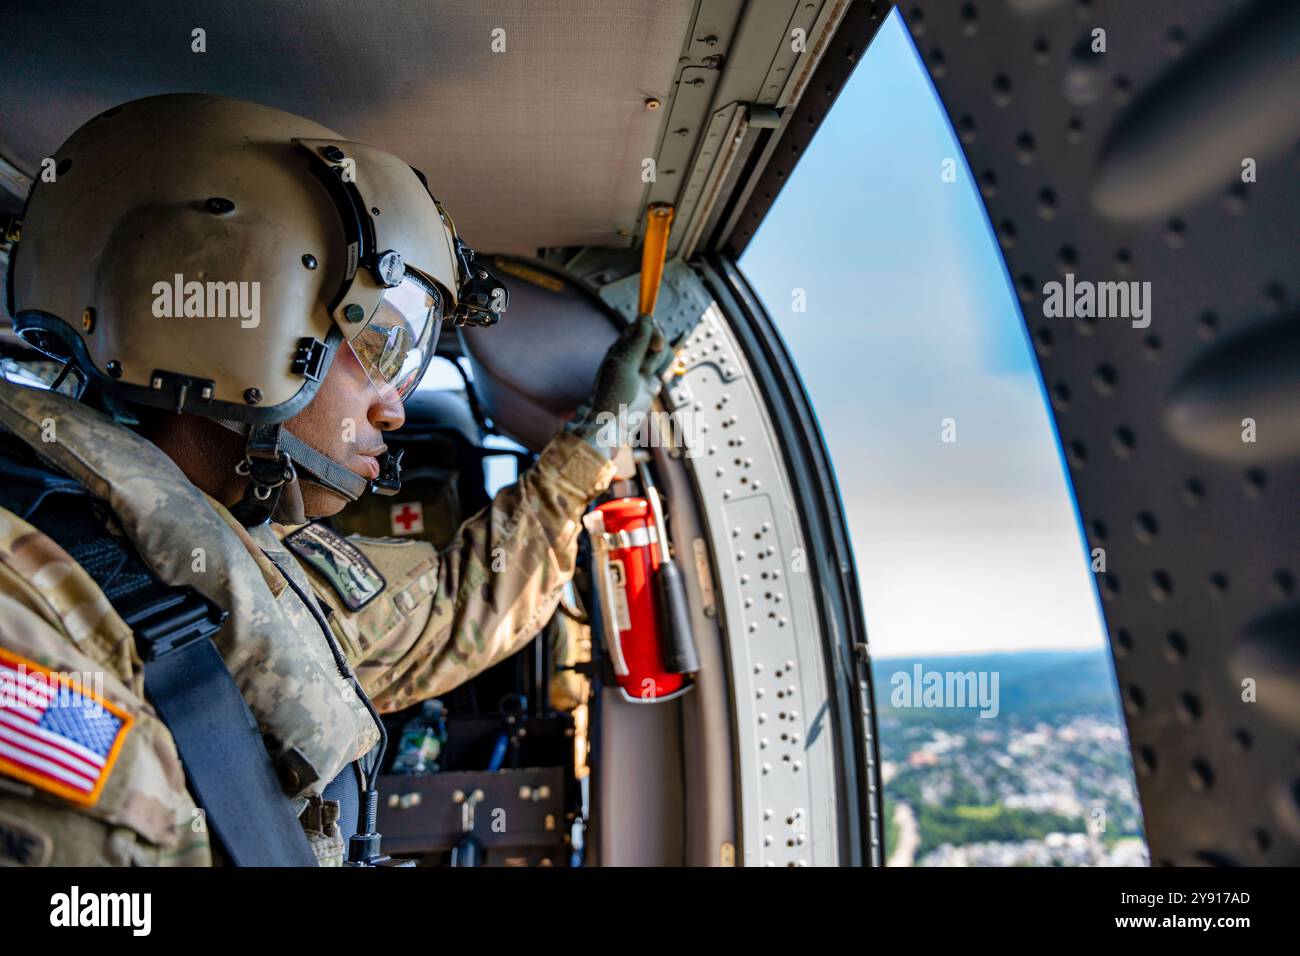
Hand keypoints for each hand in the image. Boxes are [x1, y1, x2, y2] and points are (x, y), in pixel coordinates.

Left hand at [570, 316, 674, 455]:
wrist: (616, 421)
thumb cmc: (613, 393)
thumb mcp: (623, 364)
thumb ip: (637, 342)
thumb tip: (648, 318)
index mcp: (622, 346)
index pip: (642, 324)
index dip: (652, 329)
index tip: (656, 344)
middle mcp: (634, 352)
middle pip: (657, 335)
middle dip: (658, 347)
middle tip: (648, 365)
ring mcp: (645, 365)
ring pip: (664, 350)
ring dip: (660, 362)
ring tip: (647, 376)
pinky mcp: (654, 377)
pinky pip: (667, 364)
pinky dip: (668, 369)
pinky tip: (660, 380)